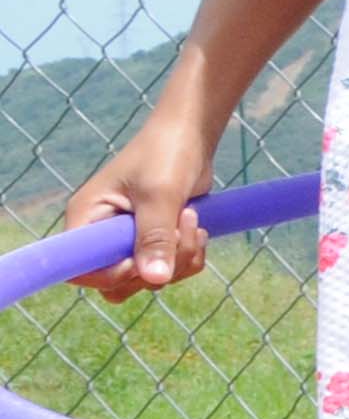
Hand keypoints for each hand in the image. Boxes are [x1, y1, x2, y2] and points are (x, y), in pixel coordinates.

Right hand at [62, 118, 216, 299]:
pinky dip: (189, 257)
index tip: (140, 261)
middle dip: (156, 267)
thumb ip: (155, 236)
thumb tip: (154, 279)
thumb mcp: (160, 194)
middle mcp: (102, 234)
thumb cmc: (166, 154)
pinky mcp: (155, 241)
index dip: (109, 276)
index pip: (79, 270)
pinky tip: (199, 229)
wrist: (190, 136)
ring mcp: (129, 240)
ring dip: (180, 259)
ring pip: (150, 278)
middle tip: (179, 231)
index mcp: (87, 218)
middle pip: (120, 282)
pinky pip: (170, 269)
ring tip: (193, 220)